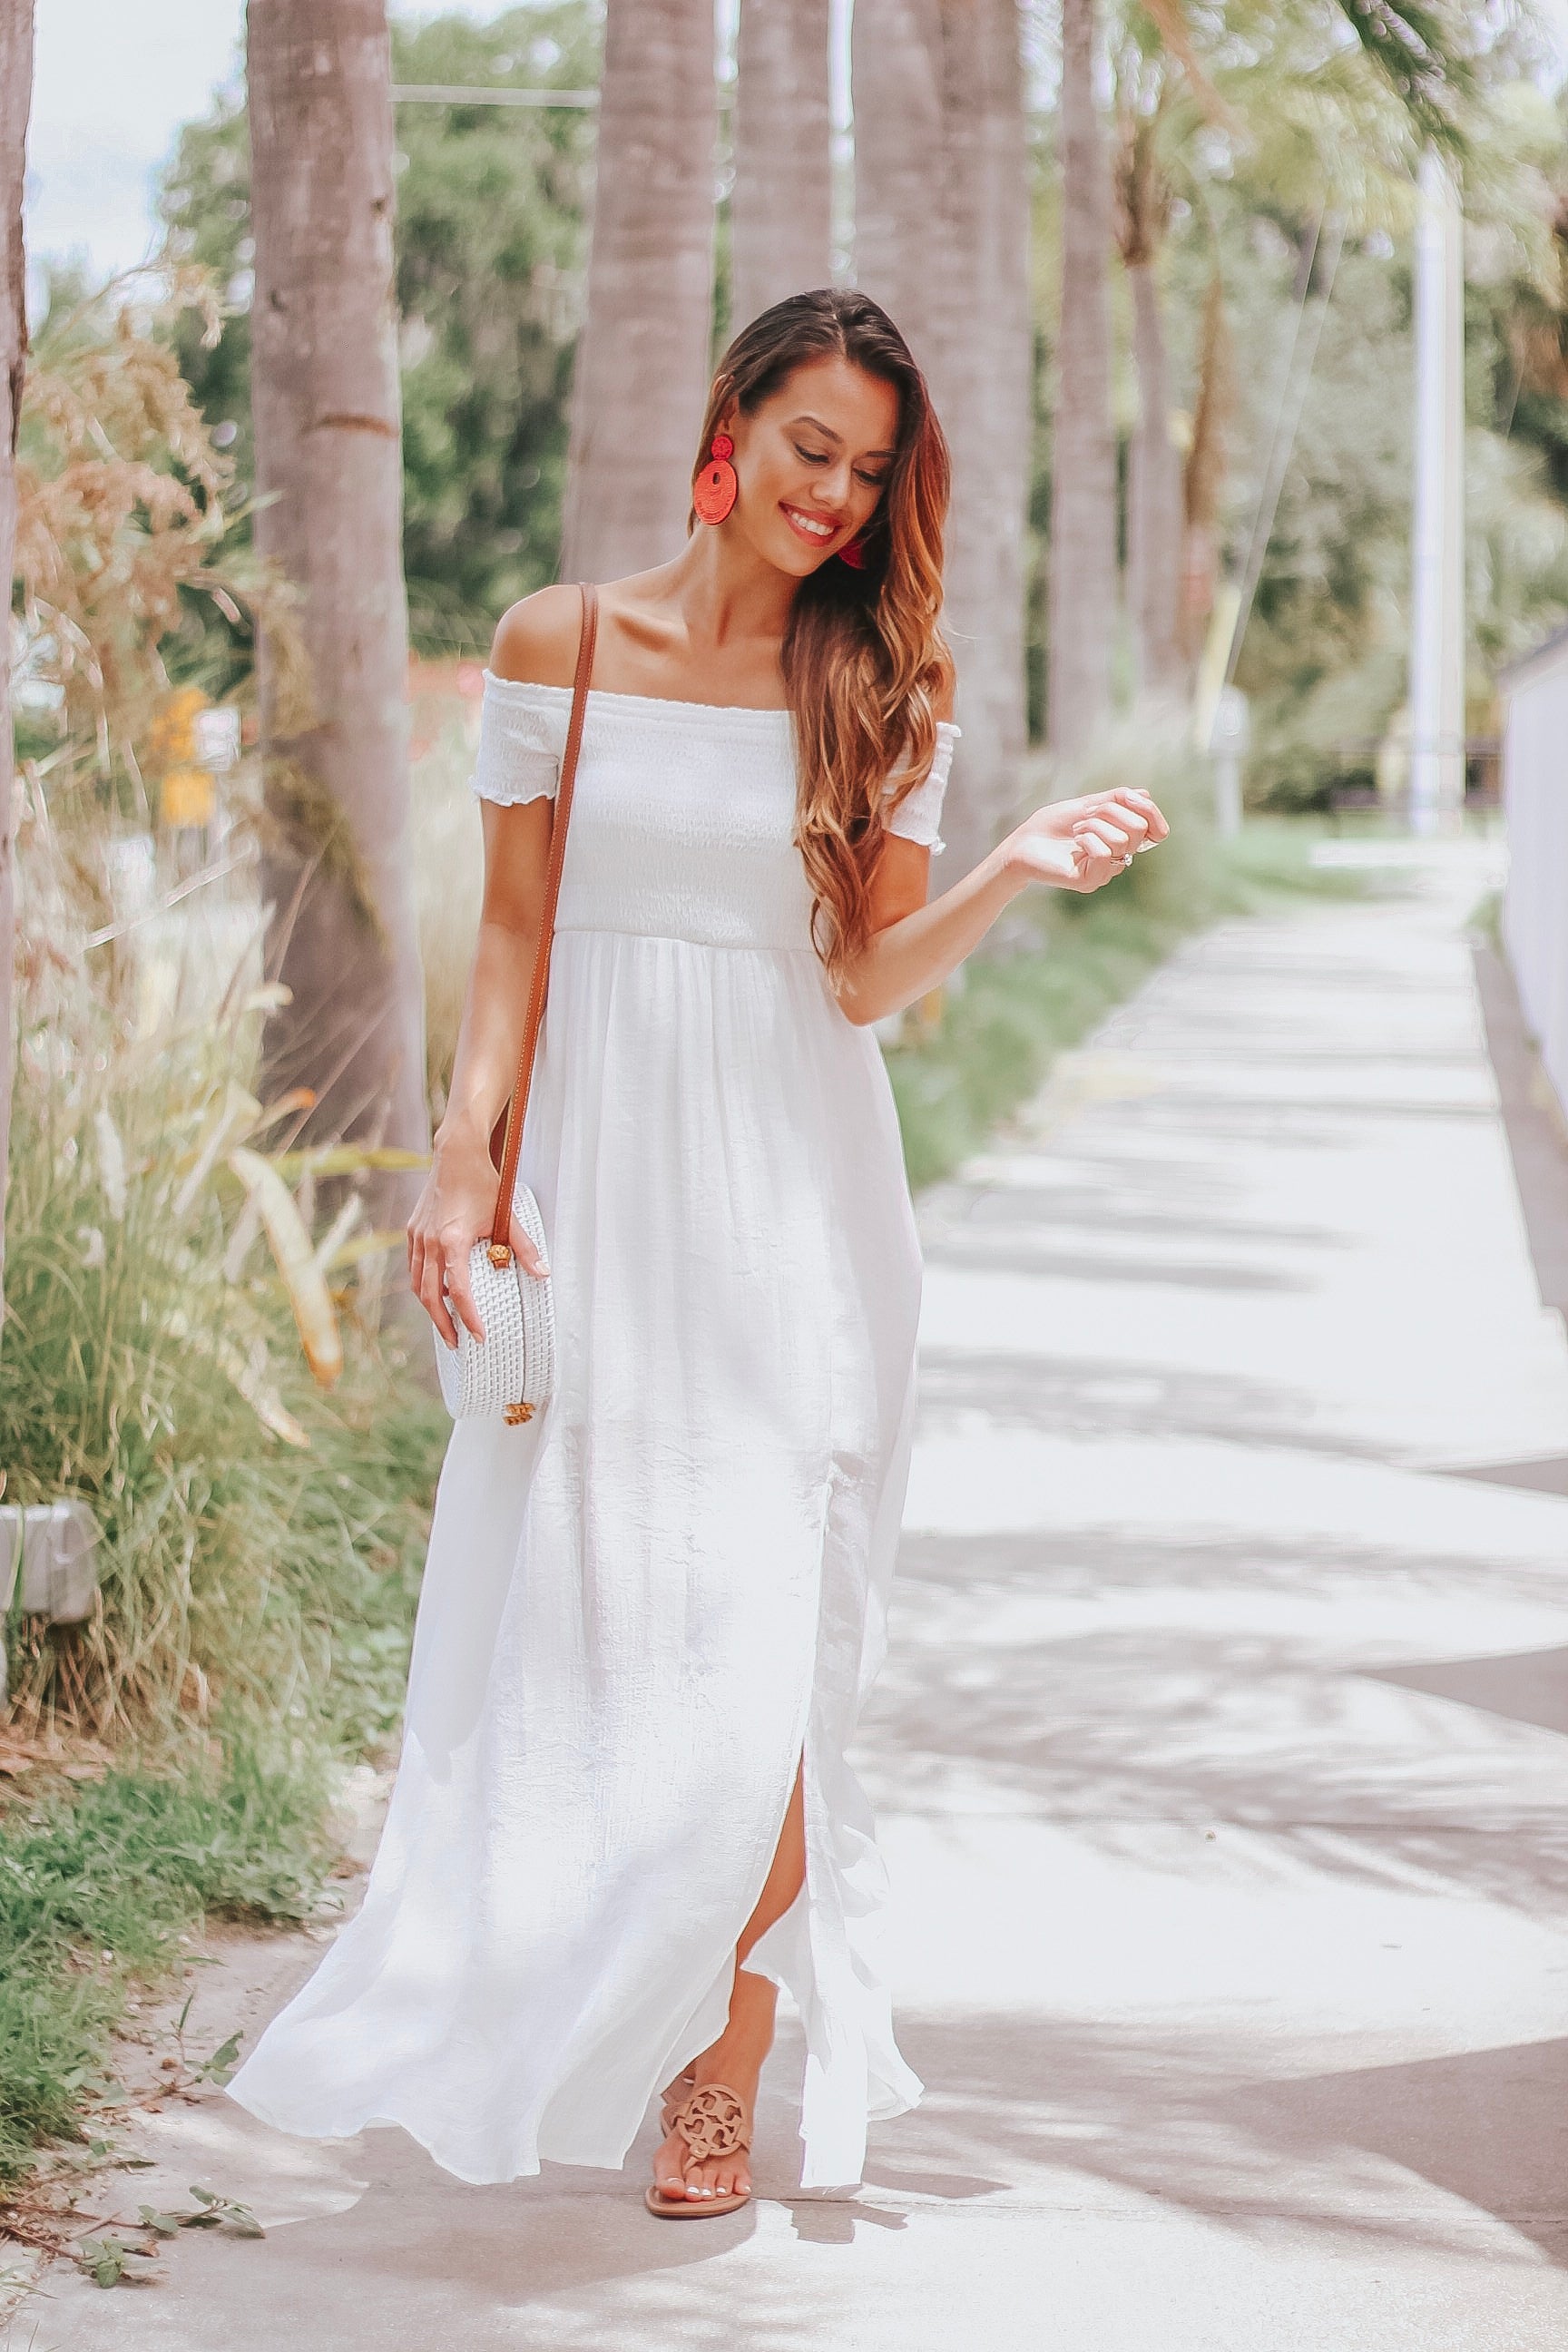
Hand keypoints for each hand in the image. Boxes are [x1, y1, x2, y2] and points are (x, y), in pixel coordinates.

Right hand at [406, 1119, 548, 1349]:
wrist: (455, 1154)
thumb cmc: (482, 1183)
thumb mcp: (506, 1215)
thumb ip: (523, 1247)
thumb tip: (543, 1274)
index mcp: (452, 1241)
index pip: (459, 1291)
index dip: (469, 1317)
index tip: (480, 1335)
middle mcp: (429, 1242)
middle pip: (430, 1296)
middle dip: (443, 1323)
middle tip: (457, 1343)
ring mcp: (417, 1237)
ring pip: (418, 1283)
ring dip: (431, 1306)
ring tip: (447, 1323)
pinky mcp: (413, 1230)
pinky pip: (416, 1266)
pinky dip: (425, 1283)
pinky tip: (439, 1290)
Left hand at [1003, 787, 1168, 894]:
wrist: (1022, 844)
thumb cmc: (1051, 826)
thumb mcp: (1087, 805)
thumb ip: (1116, 800)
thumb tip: (1145, 795)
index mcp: (1122, 841)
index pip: (1156, 831)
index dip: (1149, 811)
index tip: (1127, 797)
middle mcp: (1118, 859)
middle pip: (1138, 828)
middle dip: (1111, 810)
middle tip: (1086, 814)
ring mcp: (1105, 872)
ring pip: (1122, 838)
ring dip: (1094, 823)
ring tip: (1076, 829)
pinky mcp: (1090, 880)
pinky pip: (1105, 852)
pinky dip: (1088, 838)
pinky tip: (1074, 842)